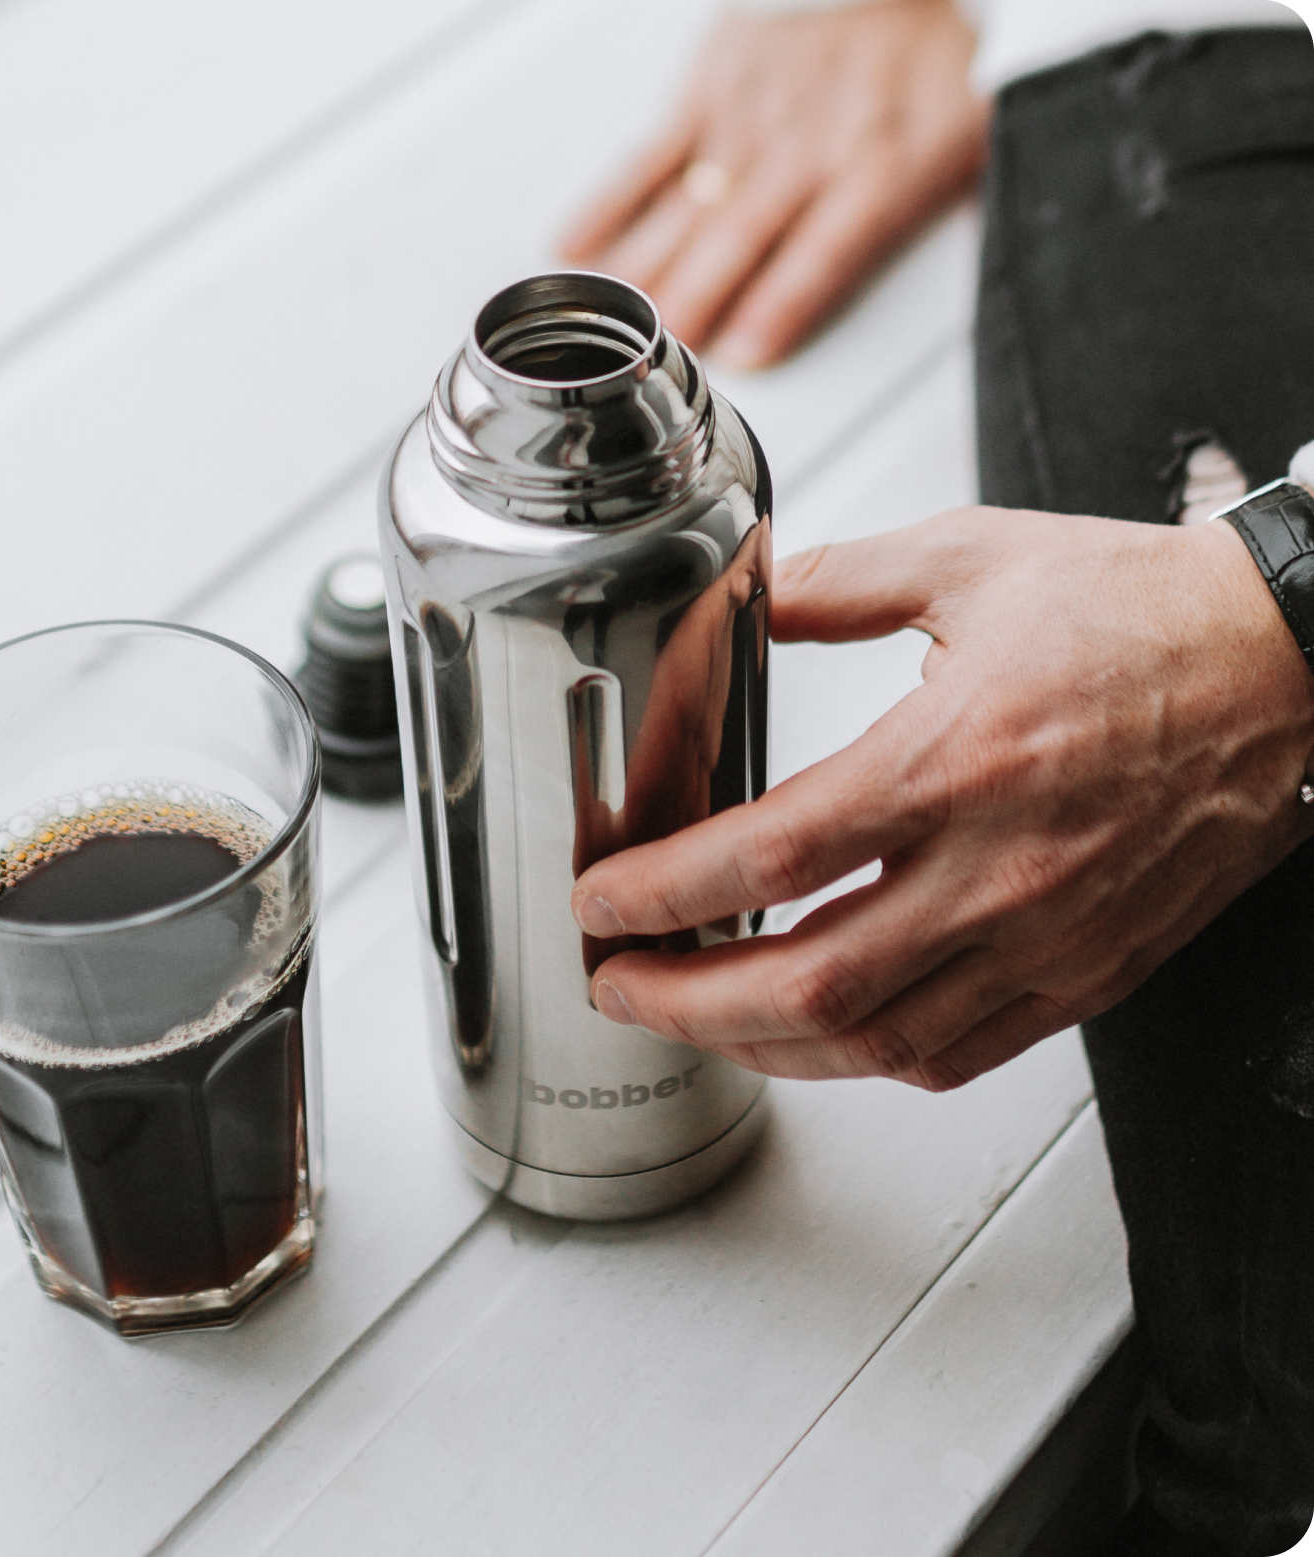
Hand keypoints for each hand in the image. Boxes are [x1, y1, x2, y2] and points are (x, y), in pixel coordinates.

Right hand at [558, 0, 987, 368]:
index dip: (780, 302)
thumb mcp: (961, 141)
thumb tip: (926, 275)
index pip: (823, 245)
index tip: (744, 352)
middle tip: (662, 349)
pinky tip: (575, 246)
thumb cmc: (928, 64)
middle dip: (697, 296)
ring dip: (648, 266)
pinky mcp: (711, 82)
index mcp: (878, 160)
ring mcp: (753, 110)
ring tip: (612, 325)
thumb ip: (925, 216)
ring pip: (692, 201)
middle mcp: (809, 137)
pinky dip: (610, 200)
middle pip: (743, 231)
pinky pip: (652, 150)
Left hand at [570, 509, 1313, 1089]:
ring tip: (692, 1017)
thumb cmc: (1142, 611)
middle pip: (807, 985)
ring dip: (760, 1046)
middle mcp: (999, 867)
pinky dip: (866, 1061)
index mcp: (954, 758)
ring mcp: (1047, 936)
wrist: (1290, 666)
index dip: (663, 892)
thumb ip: (834, 583)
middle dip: (684, 1001)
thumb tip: (742, 598)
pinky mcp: (1087, 972)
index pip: (768, 856)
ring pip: (876, 1043)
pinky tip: (814, 1038)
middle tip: (615, 983)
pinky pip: (960, 1055)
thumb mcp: (969, 558)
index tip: (601, 901)